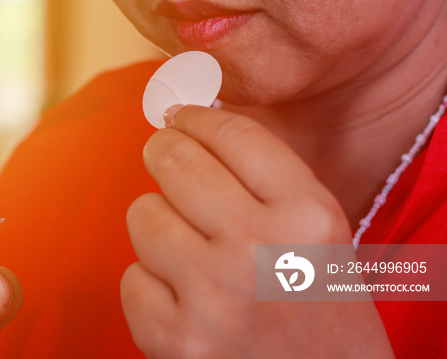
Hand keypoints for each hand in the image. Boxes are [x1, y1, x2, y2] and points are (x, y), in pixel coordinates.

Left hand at [121, 106, 393, 357]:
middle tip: (164, 154)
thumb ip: (266, 181)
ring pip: (143, 214)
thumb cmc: (320, 310)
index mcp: (308, 217)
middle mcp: (260, 250)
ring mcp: (214, 297)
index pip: (233, 134)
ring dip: (158, 224)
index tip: (180, 114)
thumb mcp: (320, 236)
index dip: (196, 116)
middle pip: (175, 161)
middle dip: (163, 150)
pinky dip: (148, 283)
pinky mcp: (177, 339)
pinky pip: (131, 277)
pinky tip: (180, 295)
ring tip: (188, 247)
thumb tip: (191, 127)